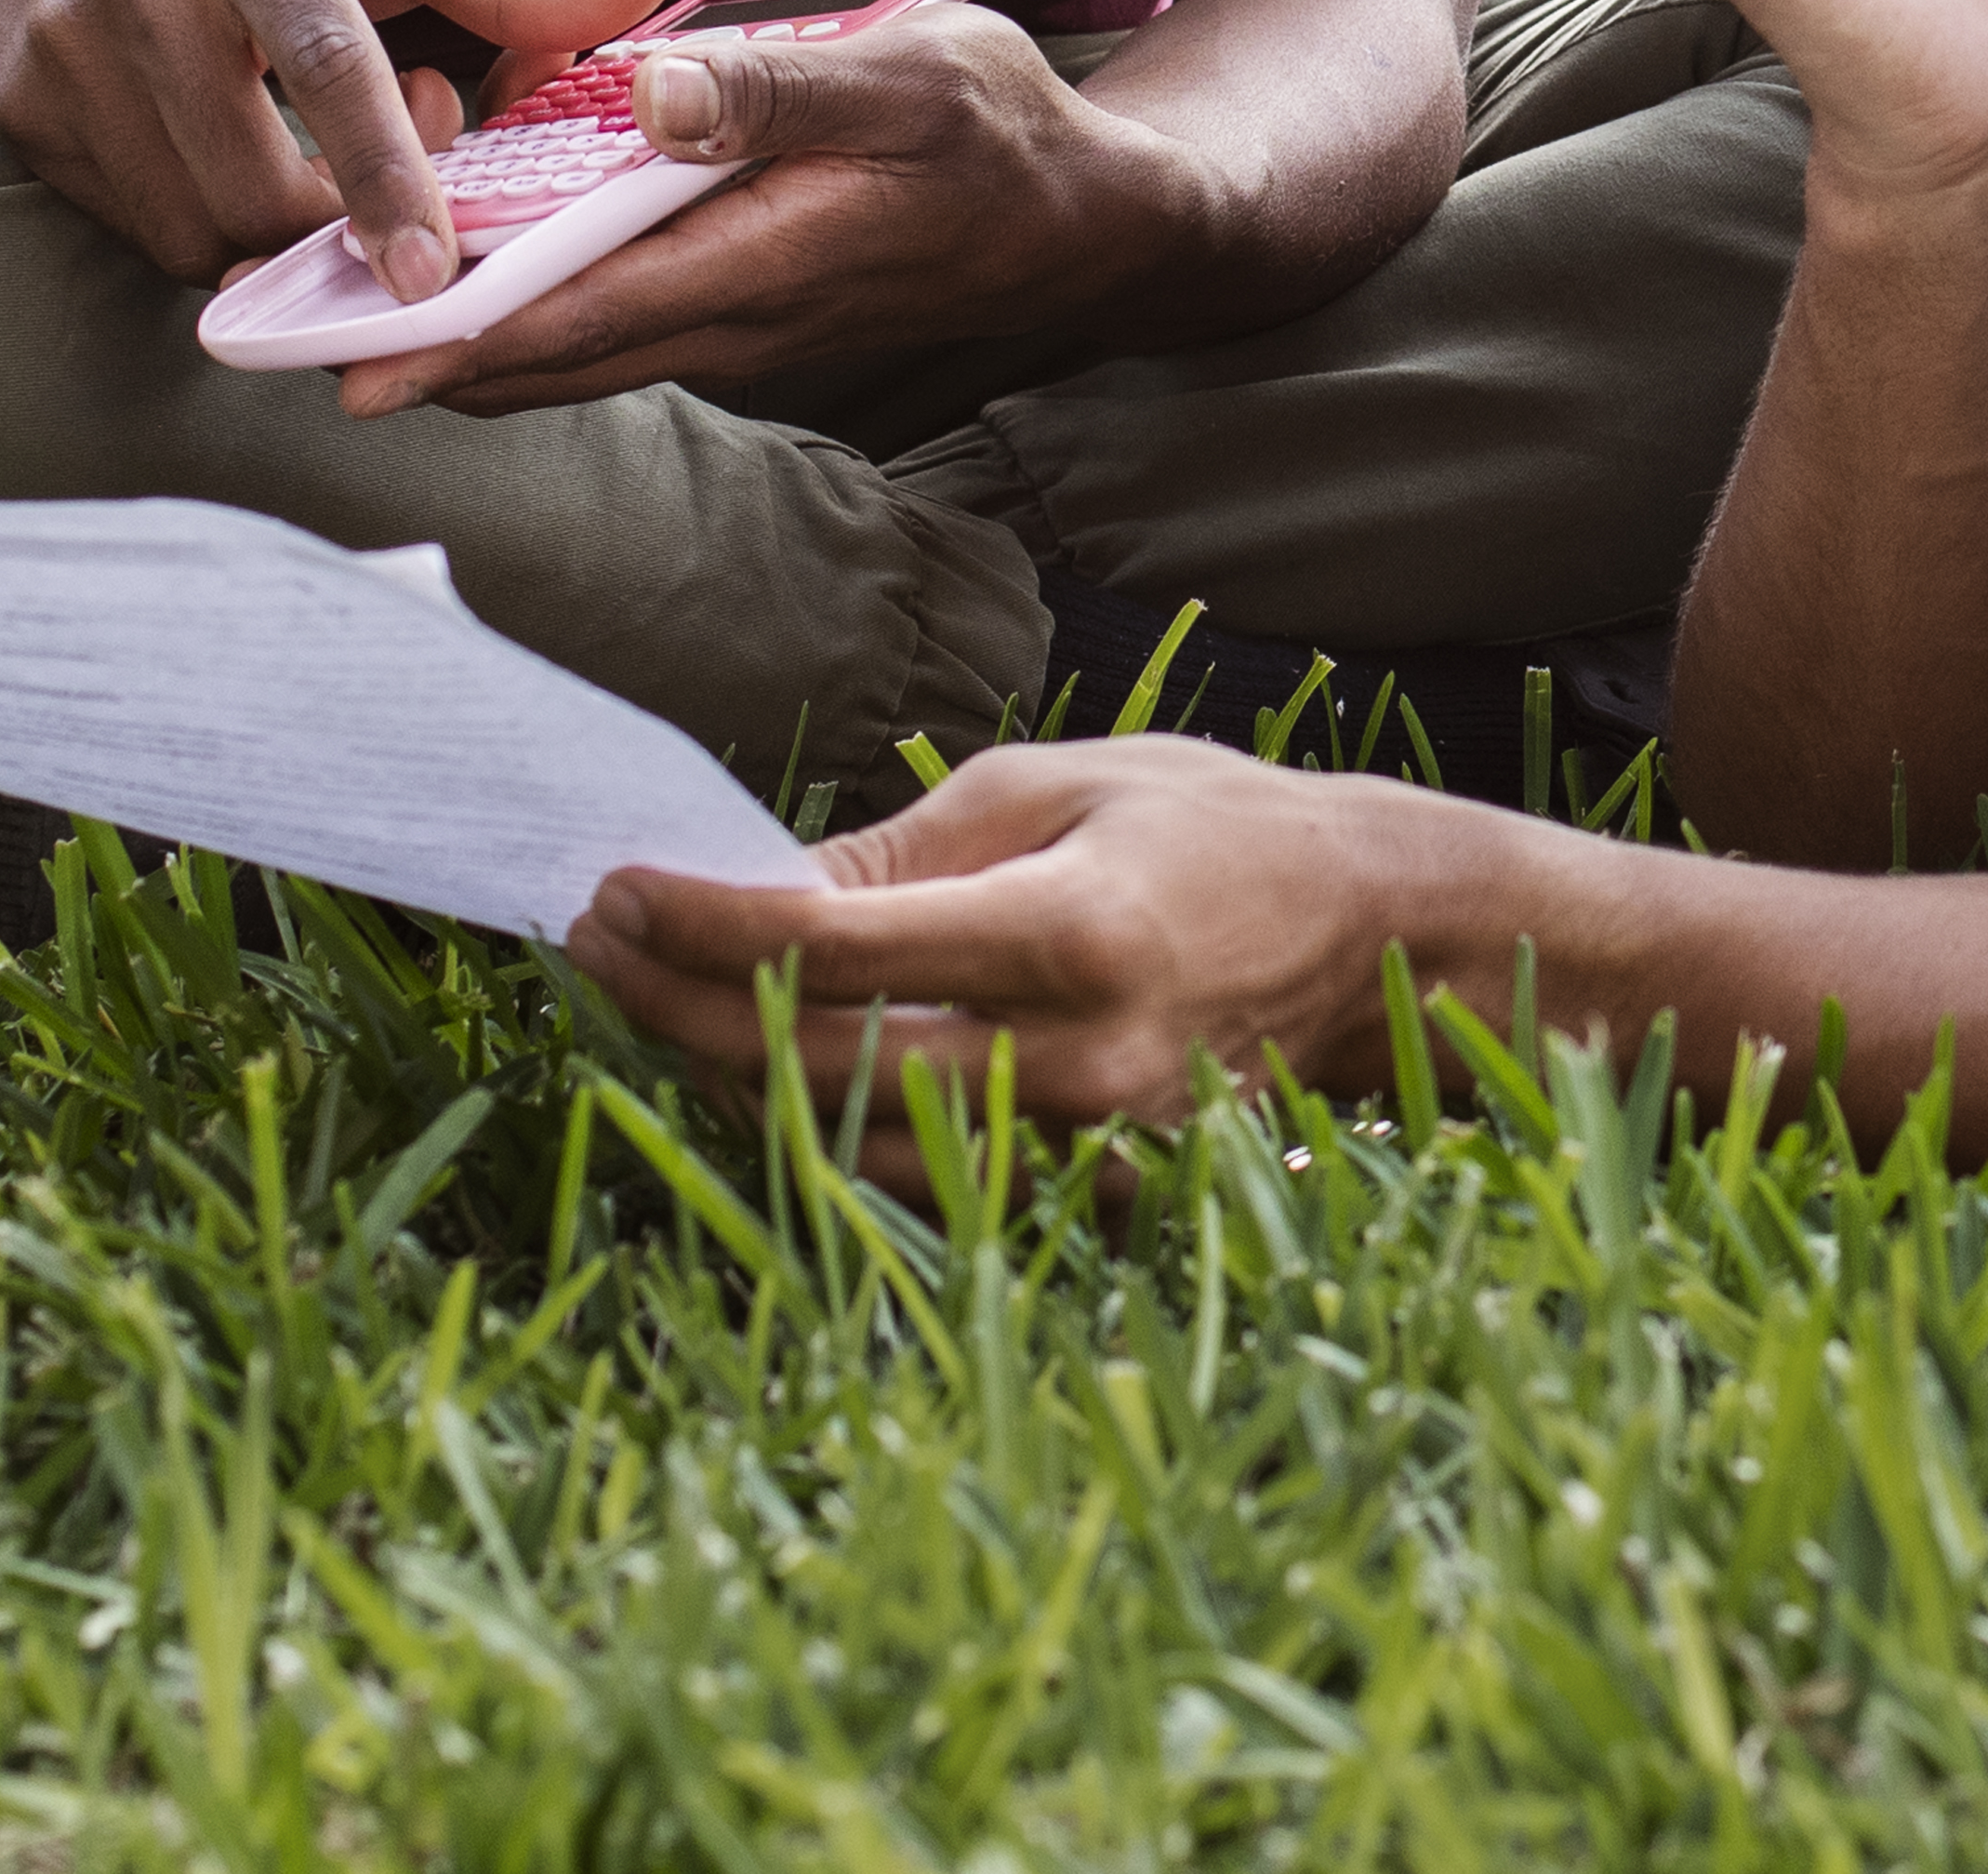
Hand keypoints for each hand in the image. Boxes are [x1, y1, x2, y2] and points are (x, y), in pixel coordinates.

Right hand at [0, 0, 671, 289]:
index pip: (326, 67)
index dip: (385, 179)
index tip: (431, 273)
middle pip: (248, 184)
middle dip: (336, 226)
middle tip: (395, 175)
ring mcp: (63, 51)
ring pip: (186, 228)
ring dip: (272, 232)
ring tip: (314, 150)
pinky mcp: (20, 108)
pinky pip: (132, 225)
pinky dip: (203, 222)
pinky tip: (236, 148)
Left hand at [339, 6, 1240, 419]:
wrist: (1097, 223)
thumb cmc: (1010, 137)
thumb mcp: (921, 77)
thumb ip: (782, 88)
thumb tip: (649, 95)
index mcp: (766, 261)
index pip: (582, 319)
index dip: (459, 341)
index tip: (349, 359)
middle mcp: (737, 318)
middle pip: (548, 361)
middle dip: (421, 357)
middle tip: (289, 343)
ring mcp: (740, 325)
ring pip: (572, 356)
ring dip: (464, 345)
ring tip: (344, 320)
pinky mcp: (744, 309)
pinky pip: (613, 331)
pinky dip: (530, 320)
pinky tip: (477, 284)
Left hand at [577, 735, 1530, 1149]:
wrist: (1384, 944)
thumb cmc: (1220, 834)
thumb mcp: (1065, 782)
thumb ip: (908, 846)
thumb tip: (762, 893)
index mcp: (1071, 931)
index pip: (830, 945)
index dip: (701, 924)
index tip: (614, 888)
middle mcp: (1073, 1063)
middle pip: (812, 1066)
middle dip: (680, 1006)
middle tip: (603, 941)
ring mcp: (1083, 1155)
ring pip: (844, 1149)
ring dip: (734, 1076)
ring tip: (668, 993)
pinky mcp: (1089, 1205)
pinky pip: (914, 1187)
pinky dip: (826, 1129)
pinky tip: (775, 1062)